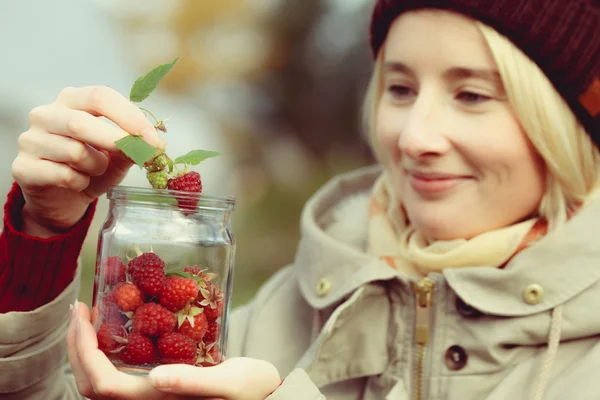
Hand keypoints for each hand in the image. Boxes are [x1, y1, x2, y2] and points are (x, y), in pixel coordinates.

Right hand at [12, 86, 164, 235]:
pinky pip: (63, 175)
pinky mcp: (23, 167)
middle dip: (117, 141)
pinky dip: (80, 182)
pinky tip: (78, 182)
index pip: (100, 96)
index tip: (153, 138)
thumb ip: (133, 145)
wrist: (65, 198)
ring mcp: (30, 140)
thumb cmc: (93, 167)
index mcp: (71, 100)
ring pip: (74, 152)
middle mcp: (46, 114)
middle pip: (82, 122)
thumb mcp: (119, 154)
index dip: (129, 116)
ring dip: (97, 166)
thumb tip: (152, 144)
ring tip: (95, 170)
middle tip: (141, 156)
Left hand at [68, 301, 281, 399]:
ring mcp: (151, 395)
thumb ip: (193, 381)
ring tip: (91, 316)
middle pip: (91, 383)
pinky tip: (118, 326)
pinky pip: (119, 371)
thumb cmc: (251, 390)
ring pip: (101, 379)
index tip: (83, 313)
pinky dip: (107, 350)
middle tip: (80, 310)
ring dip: (88, 348)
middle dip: (78, 346)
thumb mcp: (228, 382)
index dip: (83, 350)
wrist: (265, 396)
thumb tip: (156, 378)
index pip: (102, 383)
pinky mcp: (158, 386)